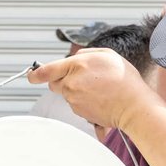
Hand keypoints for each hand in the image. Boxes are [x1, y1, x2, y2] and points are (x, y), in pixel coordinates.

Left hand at [28, 48, 158, 130]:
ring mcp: (74, 99)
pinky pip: (75, 104)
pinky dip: (84, 102)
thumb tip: (75, 57)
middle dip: (63, 81)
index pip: (47, 70)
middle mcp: (71, 83)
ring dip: (77, 91)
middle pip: (54, 83)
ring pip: (67, 94)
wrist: (133, 105)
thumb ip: (86, 53)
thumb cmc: (124, 80)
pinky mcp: (79, 112)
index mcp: (77, 65)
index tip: (31, 75)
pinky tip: (99, 99)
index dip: (36, 73)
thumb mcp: (107, 55)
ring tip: (98, 90)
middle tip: (82, 80)